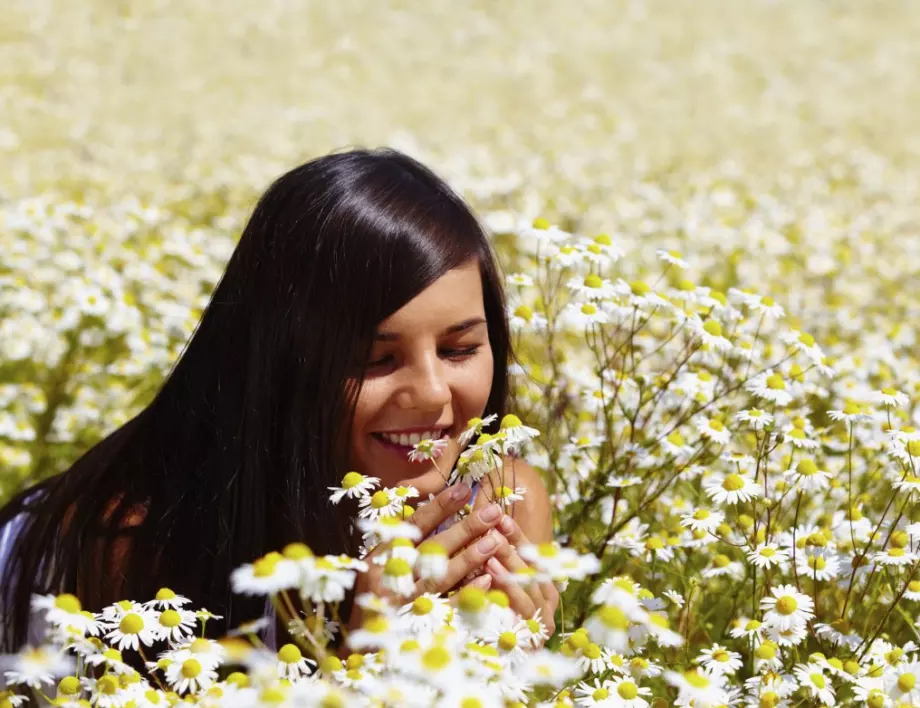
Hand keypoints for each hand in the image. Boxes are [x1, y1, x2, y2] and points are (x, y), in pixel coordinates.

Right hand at [349, 483, 509, 627]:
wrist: (359, 644)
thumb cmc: (373, 597)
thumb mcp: (379, 563)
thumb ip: (402, 538)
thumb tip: (435, 504)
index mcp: (381, 557)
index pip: (413, 526)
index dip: (439, 506)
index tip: (464, 489)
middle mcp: (390, 578)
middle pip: (431, 549)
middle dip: (464, 528)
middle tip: (492, 511)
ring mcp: (403, 604)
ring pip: (439, 577)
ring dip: (469, 557)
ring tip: (494, 540)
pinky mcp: (416, 628)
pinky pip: (445, 610)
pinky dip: (465, 594)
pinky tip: (486, 580)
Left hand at [485, 514, 558, 639]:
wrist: (501, 667)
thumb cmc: (495, 618)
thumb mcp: (498, 584)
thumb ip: (498, 559)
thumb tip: (489, 523)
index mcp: (543, 584)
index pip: (532, 554)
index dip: (517, 535)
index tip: (501, 516)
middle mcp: (547, 601)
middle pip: (531, 569)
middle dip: (511, 548)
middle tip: (494, 529)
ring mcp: (542, 620)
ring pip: (528, 588)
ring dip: (509, 568)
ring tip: (490, 551)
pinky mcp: (534, 638)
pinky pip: (520, 611)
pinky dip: (506, 592)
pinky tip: (488, 579)